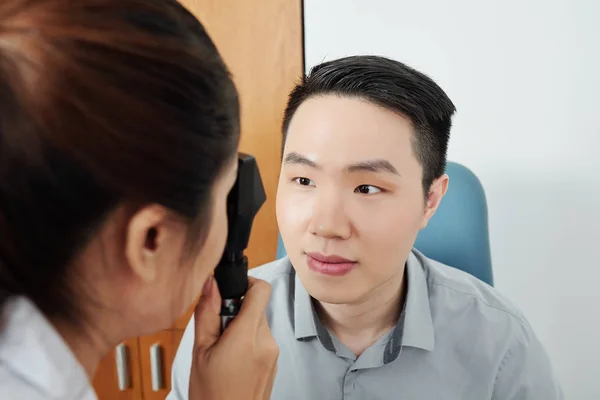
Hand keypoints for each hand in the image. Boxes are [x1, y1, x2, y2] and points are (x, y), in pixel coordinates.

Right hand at [189, 275, 278, 399]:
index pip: (261, 290)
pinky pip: (262, 339)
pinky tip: (232, 359)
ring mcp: (274, 353)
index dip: (246, 283)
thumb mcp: (199, 351)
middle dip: (237, 310)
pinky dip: (248, 341)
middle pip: (257, 307)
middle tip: (217, 328)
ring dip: (241, 327)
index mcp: (247, 336)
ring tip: (222, 348)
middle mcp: (267, 342)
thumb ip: (207, 313)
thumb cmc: (210, 394)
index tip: (229, 291)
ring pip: (258, 323)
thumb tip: (211, 283)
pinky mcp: (274, 362)